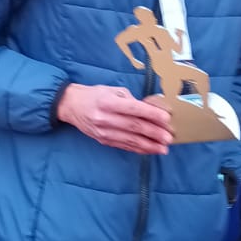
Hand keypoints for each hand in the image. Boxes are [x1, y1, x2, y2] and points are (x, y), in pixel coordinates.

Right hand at [56, 83, 173, 154]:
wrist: (72, 106)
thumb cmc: (95, 95)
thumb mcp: (112, 90)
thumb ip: (131, 100)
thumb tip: (151, 109)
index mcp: (108, 101)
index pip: (134, 109)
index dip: (151, 114)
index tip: (166, 119)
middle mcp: (105, 118)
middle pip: (134, 127)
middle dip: (154, 133)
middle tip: (169, 137)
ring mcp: (104, 131)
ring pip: (131, 140)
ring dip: (149, 145)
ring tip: (163, 148)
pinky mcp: (103, 140)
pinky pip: (124, 146)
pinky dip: (139, 149)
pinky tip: (150, 150)